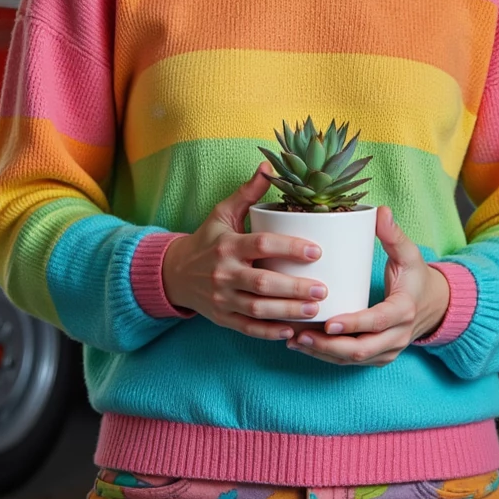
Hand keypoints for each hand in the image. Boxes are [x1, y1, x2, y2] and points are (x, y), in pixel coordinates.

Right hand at [160, 163, 330, 341]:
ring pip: (257, 309)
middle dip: (295, 288)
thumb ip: (247, 192)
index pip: (261, 245)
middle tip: (324, 288)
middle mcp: (224, 273)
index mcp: (228, 245)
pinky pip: (247, 328)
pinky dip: (269, 332)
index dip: (290, 247)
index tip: (317, 251)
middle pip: (263, 283)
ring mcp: (222, 298)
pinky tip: (290, 331)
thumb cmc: (206, 240)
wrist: (174, 273)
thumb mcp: (222, 213)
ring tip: (315, 309)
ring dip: (287, 311)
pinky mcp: (221, 318)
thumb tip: (269, 166)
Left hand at [287, 205, 449, 366]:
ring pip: (353, 359)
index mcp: (404, 310)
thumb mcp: (409, 254)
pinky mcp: (379, 357)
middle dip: (329, 346)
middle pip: (361, 349)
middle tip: (300, 335)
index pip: (377, 321)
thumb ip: (394, 234)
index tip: (328, 323)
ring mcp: (388, 351)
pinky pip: (351, 362)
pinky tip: (304, 345)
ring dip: (323, 353)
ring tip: (294, 340)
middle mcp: (397, 336)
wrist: (434, 306)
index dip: (353, 324)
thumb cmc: (416, 277)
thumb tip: (380, 211)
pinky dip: (327, 356)